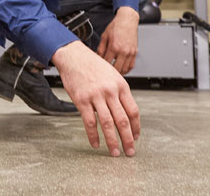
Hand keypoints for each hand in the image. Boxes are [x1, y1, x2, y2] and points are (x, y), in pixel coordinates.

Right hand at [52, 41, 139, 156]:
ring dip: (112, 141)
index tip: (135, 137)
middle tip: (130, 152)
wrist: (73, 56)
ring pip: (107, 124)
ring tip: (115, 152)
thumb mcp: (112, 75)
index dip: (136, 127)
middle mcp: (110, 92)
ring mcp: (96, 96)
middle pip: (123, 120)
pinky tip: (96, 143)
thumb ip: (119, 92)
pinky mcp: (82, 100)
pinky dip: (93, 135)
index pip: (133, 111)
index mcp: (121, 86)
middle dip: (128, 139)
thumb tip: (124, 112)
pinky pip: (90, 122)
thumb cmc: (92, 65)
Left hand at [97, 6, 138, 74]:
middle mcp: (123, 51)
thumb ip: (100, 48)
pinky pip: (131, 65)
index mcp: (114, 47)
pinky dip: (126, 69)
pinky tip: (121, 69)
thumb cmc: (116, 26)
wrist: (127, 20)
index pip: (107, 62)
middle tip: (106, 73)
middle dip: (110, 72)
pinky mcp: (135, 52)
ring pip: (125, 69)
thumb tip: (98, 57)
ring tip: (113, 72)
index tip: (99, 68)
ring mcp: (130, 52)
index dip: (102, 67)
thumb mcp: (104, 36)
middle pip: (116, 68)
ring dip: (119, 73)